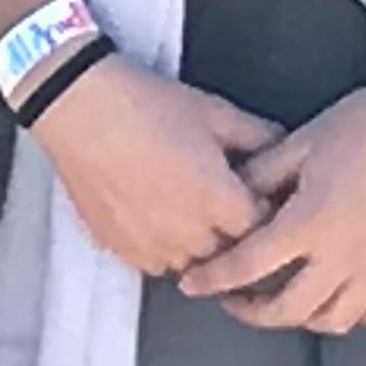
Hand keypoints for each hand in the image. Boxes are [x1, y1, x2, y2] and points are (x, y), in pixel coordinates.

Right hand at [27, 54, 280, 277]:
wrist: (78, 104)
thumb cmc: (147, 103)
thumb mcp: (212, 110)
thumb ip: (258, 135)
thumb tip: (286, 148)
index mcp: (219, 202)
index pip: (263, 231)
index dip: (262, 212)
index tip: (255, 195)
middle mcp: (190, 236)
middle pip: (229, 252)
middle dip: (231, 230)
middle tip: (218, 196)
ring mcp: (153, 247)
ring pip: (192, 263)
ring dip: (197, 243)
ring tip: (183, 201)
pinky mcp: (120, 249)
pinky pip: (155, 262)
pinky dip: (162, 245)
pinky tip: (153, 209)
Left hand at [173, 79, 365, 335]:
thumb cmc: (364, 123)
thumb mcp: (301, 142)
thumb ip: (261, 174)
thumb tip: (229, 196)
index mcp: (310, 222)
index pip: (249, 265)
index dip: (214, 279)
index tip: (192, 285)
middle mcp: (344, 257)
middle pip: (289, 309)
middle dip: (253, 311)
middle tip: (234, 300)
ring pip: (334, 320)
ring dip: (301, 318)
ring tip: (283, 300)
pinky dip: (357, 315)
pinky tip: (341, 299)